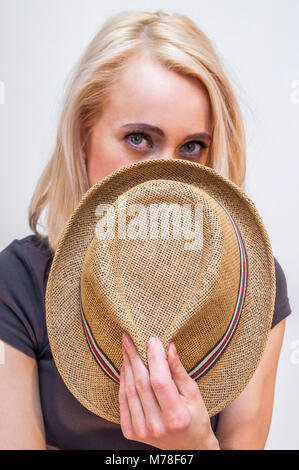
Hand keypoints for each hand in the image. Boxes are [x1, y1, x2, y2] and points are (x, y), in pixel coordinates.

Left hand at [118, 333, 219, 449]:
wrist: (188, 447)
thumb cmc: (196, 418)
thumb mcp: (193, 393)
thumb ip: (178, 371)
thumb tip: (168, 346)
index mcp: (176, 417)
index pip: (160, 381)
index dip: (154, 358)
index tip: (152, 339)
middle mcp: (157, 426)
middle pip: (141, 384)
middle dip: (135, 357)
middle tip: (129, 337)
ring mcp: (142, 431)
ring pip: (129, 390)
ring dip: (126, 366)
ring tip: (127, 348)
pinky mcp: (131, 432)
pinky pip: (123, 400)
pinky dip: (123, 381)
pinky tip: (125, 366)